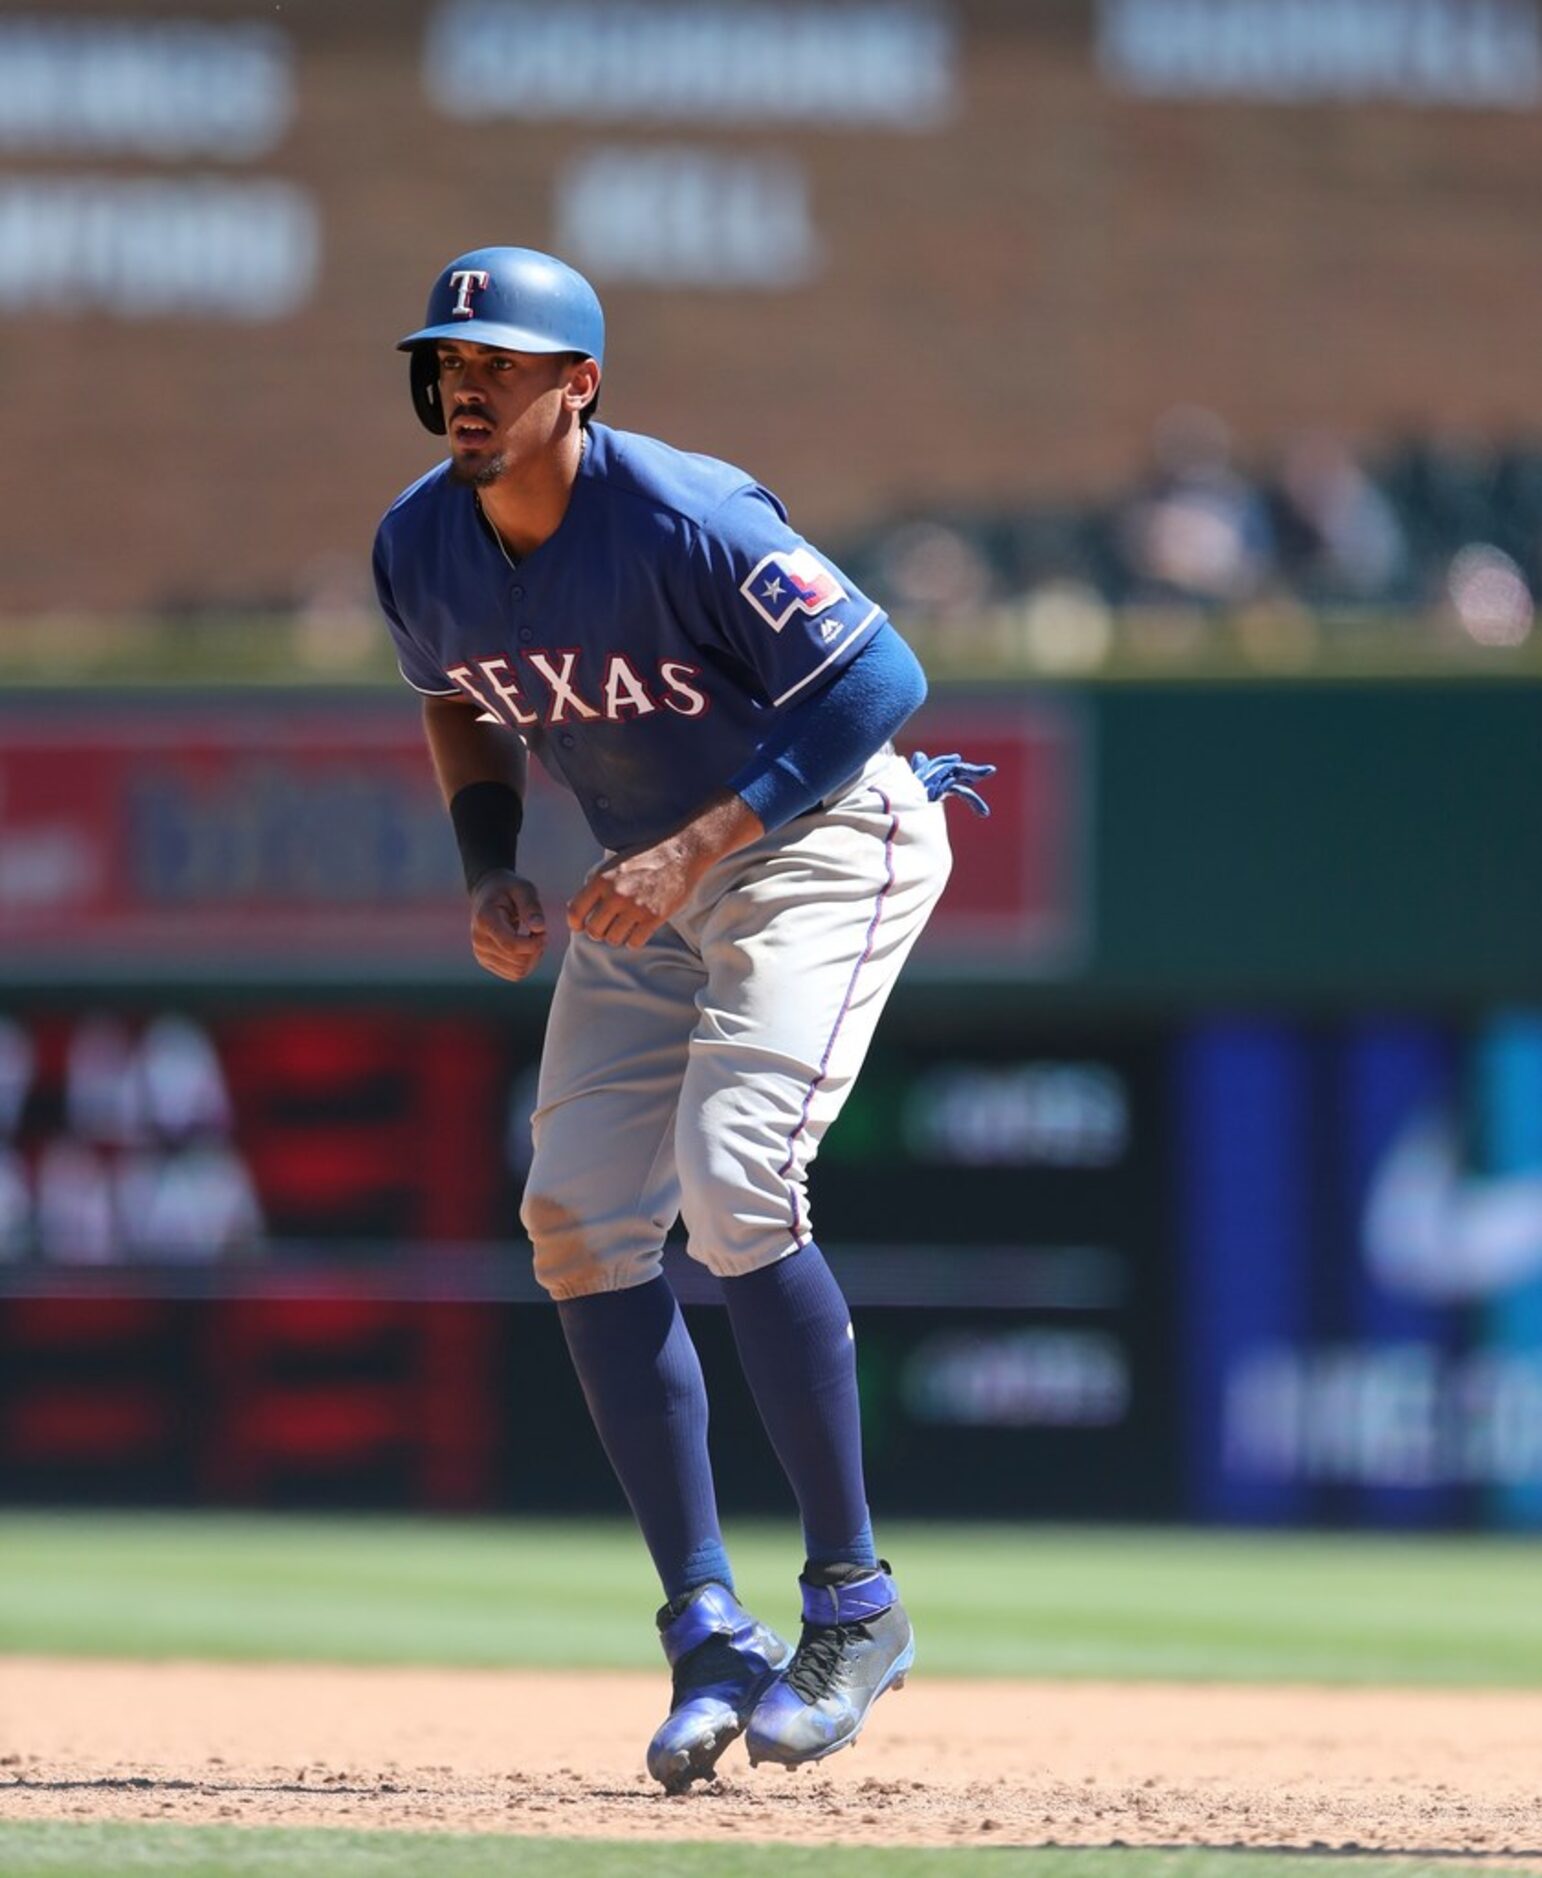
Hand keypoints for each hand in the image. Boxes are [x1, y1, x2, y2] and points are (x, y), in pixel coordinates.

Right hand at [469, 870, 546, 980]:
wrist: (488, 893)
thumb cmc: (509, 889)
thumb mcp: (523, 888)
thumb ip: (531, 906)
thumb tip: (539, 927)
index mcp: (486, 920)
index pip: (512, 945)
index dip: (535, 943)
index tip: (544, 931)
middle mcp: (479, 940)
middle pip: (518, 962)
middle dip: (536, 949)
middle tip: (540, 932)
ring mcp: (480, 953)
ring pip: (518, 972)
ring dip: (533, 957)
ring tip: (534, 938)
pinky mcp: (486, 961)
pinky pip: (514, 974)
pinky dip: (526, 963)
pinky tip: (527, 946)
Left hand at [566, 794, 764, 949]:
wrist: (681, 853)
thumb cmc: (646, 858)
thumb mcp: (614, 865)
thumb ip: (596, 886)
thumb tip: (576, 911)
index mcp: (601, 879)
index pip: (575, 911)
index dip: (575, 923)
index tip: (580, 927)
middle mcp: (615, 894)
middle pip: (594, 931)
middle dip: (599, 932)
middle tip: (608, 926)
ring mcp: (635, 907)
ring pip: (613, 939)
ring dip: (617, 937)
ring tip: (625, 927)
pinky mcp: (654, 917)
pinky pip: (634, 943)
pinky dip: (634, 940)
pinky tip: (639, 930)